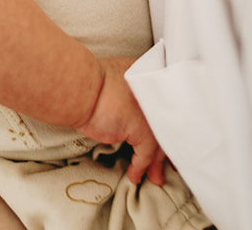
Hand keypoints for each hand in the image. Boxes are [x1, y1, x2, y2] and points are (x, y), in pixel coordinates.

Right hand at [75, 57, 166, 187]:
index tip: (169, 136)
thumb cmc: (89, 81)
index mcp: (149, 76)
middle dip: (167, 148)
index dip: (167, 122)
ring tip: (154, 175)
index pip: (163, 103)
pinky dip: (139, 167)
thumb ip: (131, 90)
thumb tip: (131, 105)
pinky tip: (135, 174)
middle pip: (166, 125)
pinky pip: (144, 155)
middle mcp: (155, 95)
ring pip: (159, 143)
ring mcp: (151, 113)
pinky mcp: (143, 132)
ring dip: (155, 163)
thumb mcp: (119, 79)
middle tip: (170, 162)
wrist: (80, 87)